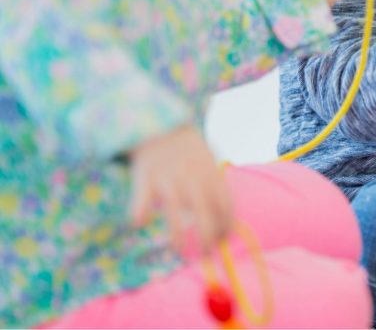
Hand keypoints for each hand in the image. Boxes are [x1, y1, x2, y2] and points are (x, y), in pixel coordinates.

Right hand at [128, 125, 233, 255]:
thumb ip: (218, 191)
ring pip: (174, 208)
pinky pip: (141, 196)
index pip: (225, 204)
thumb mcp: (210, 166)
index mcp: (211, 174)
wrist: (162, 125)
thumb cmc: (190, 154)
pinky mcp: (146, 176)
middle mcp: (192, 177)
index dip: (226, 225)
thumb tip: (231, 227)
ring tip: (178, 250)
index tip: (223, 241)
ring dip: (177, 232)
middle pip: (204, 210)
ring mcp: (169, 177)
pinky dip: (139, 210)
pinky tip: (138, 223)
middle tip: (205, 256)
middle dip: (207, 235)